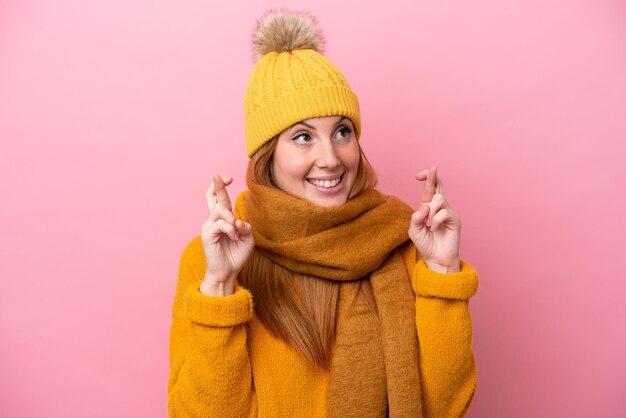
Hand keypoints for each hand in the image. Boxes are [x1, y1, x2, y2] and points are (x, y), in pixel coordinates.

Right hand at [200, 175, 253, 295]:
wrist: (227, 273)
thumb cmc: (236, 256)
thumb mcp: (247, 239)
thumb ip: (246, 227)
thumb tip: (239, 221)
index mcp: (224, 219)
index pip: (219, 199)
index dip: (220, 186)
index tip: (228, 178)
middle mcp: (214, 220)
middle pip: (213, 197)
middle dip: (218, 185)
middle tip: (220, 176)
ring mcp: (208, 226)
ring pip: (220, 210)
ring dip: (232, 219)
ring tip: (236, 233)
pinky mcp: (206, 234)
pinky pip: (221, 224)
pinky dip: (230, 230)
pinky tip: (233, 238)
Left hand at [408, 166, 461, 272]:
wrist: (436, 259)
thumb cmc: (425, 245)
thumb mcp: (414, 231)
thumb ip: (416, 218)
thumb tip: (425, 207)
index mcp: (428, 208)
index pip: (430, 189)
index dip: (427, 178)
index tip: (418, 175)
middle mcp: (439, 208)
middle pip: (438, 187)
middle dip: (432, 178)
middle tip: (428, 170)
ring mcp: (448, 213)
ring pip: (439, 199)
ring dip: (431, 211)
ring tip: (429, 225)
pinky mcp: (455, 220)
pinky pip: (444, 212)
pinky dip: (436, 220)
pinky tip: (434, 228)